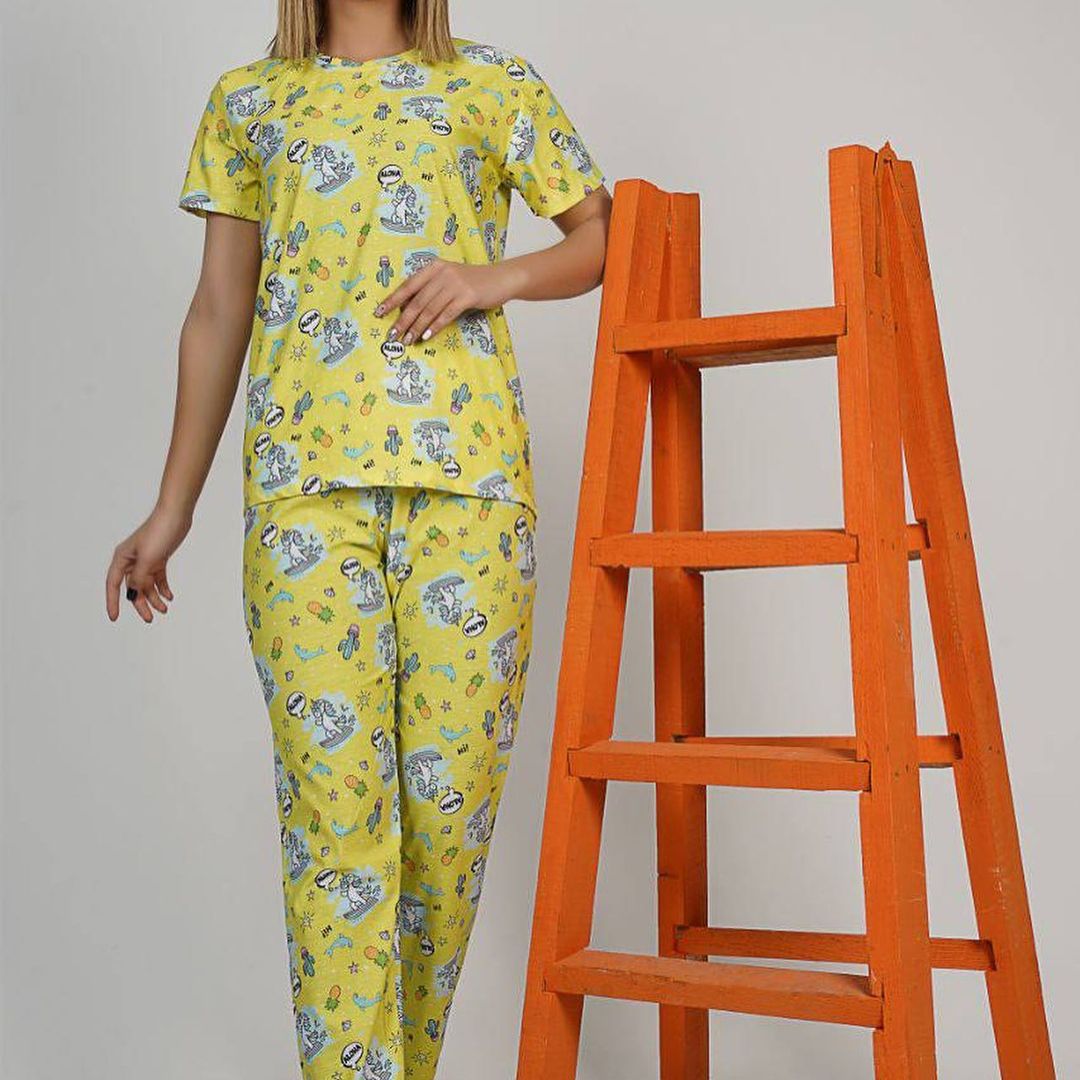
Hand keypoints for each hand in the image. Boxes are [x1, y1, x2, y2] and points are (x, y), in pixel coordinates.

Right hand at [105, 504, 191, 622]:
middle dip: (140, 604)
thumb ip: (139, 578)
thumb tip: (133, 594)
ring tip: (164, 609)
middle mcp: (131, 560)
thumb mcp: (148, 559)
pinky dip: (163, 588)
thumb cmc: (159, 532)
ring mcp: (146, 560)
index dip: (112, 601)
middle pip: (133, 588)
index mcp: (122, 558)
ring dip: (154, 598)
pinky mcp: (159, 558)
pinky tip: (169, 596)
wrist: (176, 516)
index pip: (113, 584)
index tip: (114, 617)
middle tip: (149, 619)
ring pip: (147, 585)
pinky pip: (158, 578)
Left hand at [374, 258, 521, 344]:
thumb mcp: (449, 279)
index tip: (379, 313)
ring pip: (430, 309)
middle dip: (403, 319)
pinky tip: (426, 335)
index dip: (393, 300)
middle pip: (417, 300)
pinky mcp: (467, 295)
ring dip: (416, 327)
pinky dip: (434, 326)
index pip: (408, 285)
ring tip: (408, 340)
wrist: (501, 278)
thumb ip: (431, 289)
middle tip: (393, 334)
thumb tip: (409, 311)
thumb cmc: (473, 282)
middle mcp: (442, 273)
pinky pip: (446, 314)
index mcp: (434, 267)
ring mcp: (455, 284)